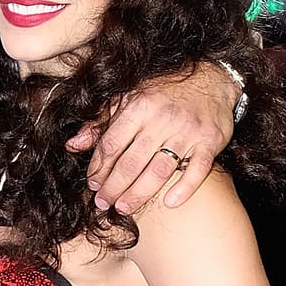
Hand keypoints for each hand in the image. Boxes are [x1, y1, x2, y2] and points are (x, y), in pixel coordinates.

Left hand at [66, 60, 237, 213]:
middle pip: (131, 162)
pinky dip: (184, 189)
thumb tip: (73, 145)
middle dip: (113, 186)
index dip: (99, 167)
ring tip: (124, 207)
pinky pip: (197, 170)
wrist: (212, 78)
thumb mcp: (130, 97)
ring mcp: (188, 131)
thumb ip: (101, 122)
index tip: (93, 183)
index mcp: (139, 107)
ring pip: (159, 171)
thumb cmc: (165, 91)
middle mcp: (162, 119)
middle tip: (103, 203)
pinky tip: (170, 203)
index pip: (112, 144)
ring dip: (139, 193)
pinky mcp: (210, 141)